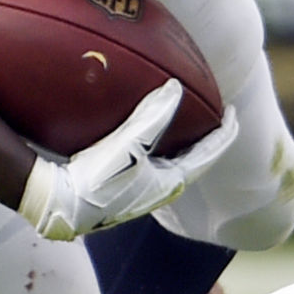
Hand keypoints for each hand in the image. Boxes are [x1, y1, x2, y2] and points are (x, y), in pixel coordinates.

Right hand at [17, 80, 237, 240]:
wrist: (60, 205)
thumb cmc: (96, 179)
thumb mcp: (128, 144)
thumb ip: (153, 116)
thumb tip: (175, 88)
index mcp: (170, 183)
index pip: (208, 155)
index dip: (223, 133)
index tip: (233, 113)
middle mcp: (160, 191)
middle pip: (195, 162)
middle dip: (208, 140)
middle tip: (216, 118)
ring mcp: (141, 192)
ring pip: (174, 165)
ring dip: (185, 146)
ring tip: (187, 126)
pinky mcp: (123, 189)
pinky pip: (153, 164)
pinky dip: (162, 149)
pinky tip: (148, 139)